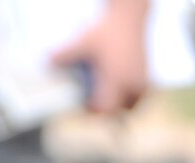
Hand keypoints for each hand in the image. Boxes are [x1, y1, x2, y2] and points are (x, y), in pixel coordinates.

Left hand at [51, 0, 148, 115]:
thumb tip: (46, 62)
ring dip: (117, 105)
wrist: (129, 19)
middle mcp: (132, 86)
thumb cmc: (107, 30)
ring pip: (129, 107)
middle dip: (104, 109)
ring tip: (106, 96)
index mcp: (116, 80)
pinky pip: (138, 99)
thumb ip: (65, 54)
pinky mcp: (148, 81)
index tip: (83, 106)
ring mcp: (142, 84)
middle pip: (116, 111)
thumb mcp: (83, 41)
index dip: (92, 111)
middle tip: (91, 101)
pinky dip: (129, 99)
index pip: (105, 109)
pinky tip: (119, 89)